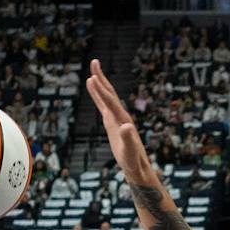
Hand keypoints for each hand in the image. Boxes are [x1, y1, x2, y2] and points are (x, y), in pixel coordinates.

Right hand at [84, 62, 163, 193]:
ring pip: (106, 98)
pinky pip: (104, 106)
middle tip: (94, 61)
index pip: (110, 102)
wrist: (138, 168)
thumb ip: (129, 140)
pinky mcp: (114, 124)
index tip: (91, 78)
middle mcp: (121, 116)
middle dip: (101, 78)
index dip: (100, 91)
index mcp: (123, 120)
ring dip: (100, 84)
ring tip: (92, 72)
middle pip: (109, 93)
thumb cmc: (134, 162)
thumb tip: (126, 127)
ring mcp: (117, 119)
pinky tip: (95, 91)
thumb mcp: (130, 152)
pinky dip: (98, 97)